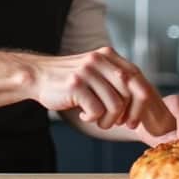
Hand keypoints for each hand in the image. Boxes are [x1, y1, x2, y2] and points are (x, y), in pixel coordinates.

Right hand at [21, 46, 175, 131]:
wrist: (37, 76)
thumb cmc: (68, 79)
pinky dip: (92, 118)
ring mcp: (87, 71)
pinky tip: (82, 114)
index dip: (139, 102)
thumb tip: (140, 97)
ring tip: (96, 120)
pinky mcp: (76, 85)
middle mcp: (99, 60)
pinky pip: (97, 110)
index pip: (137, 78)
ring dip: (108, 120)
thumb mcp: (94, 70)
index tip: (133, 120)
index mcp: (108, 55)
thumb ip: (113, 77)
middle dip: (126, 114)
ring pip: (115, 105)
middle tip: (115, 123)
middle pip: (129, 93)